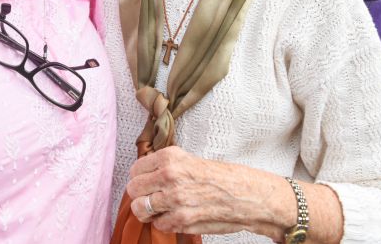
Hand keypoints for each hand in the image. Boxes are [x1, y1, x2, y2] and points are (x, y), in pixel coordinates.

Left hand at [125, 146, 283, 238]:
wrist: (246, 194)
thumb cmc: (221, 177)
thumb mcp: (188, 159)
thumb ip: (164, 166)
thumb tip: (144, 175)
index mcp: (170, 157)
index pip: (135, 169)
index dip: (139, 178)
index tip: (145, 182)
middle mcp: (169, 176)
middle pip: (133, 189)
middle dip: (140, 195)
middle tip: (150, 197)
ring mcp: (174, 199)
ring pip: (140, 209)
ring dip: (148, 211)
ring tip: (159, 209)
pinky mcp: (182, 219)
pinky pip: (158, 224)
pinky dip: (164, 223)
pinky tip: (175, 216)